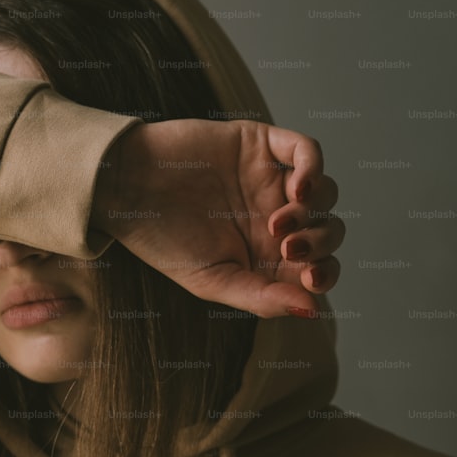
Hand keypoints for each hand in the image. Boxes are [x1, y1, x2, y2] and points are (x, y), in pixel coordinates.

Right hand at [92, 119, 343, 317]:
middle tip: (286, 247)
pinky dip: (314, 168)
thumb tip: (311, 310)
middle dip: (320, 243)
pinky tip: (299, 188)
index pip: (319, 266)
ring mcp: (271, 180)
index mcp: (267, 254)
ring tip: (277, 221)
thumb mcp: (211, 280)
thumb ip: (261, 297)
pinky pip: (307, 151)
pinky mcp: (262, 146)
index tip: (310, 278)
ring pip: (325, 193)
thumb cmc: (161, 238)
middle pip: (329, 229)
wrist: (127, 187)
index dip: (326, 274)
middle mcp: (276, 217)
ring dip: (314, 211)